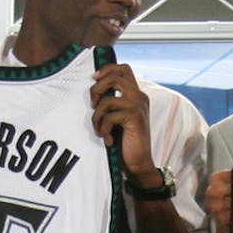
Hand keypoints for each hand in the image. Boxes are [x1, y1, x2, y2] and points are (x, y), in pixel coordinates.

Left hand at [92, 64, 156, 178]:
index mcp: (136, 94)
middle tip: (92, 106)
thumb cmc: (125, 141)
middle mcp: (140, 97)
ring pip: (107, 100)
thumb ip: (112, 102)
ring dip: (97, 117)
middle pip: (114, 77)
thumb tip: (94, 88)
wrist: (138, 163)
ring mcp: (139, 106)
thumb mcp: (117, 117)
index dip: (107, 69)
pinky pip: (109, 117)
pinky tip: (108, 140)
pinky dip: (104, 129)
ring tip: (99, 130)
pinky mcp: (136, 118)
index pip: (124, 69)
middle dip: (96, 89)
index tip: (94, 78)